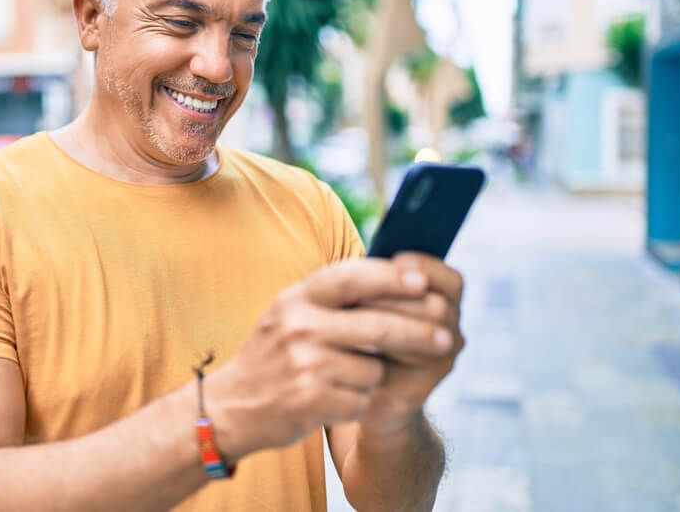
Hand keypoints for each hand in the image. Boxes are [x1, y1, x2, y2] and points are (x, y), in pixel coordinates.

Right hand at [205, 258, 456, 460]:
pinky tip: (333, 399)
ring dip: (372, 377)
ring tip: (344, 377)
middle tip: (448, 339)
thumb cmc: (274, 354)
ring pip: (373, 368)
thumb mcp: (290, 312)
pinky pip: (361, 399)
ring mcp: (303, 363)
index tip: (424, 281)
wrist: (231, 406)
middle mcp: (298, 325)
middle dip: (419, 333)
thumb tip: (398, 274)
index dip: (392, 277)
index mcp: (296, 297)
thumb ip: (331, 294)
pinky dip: (357, 402)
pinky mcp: (310, 400)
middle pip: (377, 325)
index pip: (351, 277)